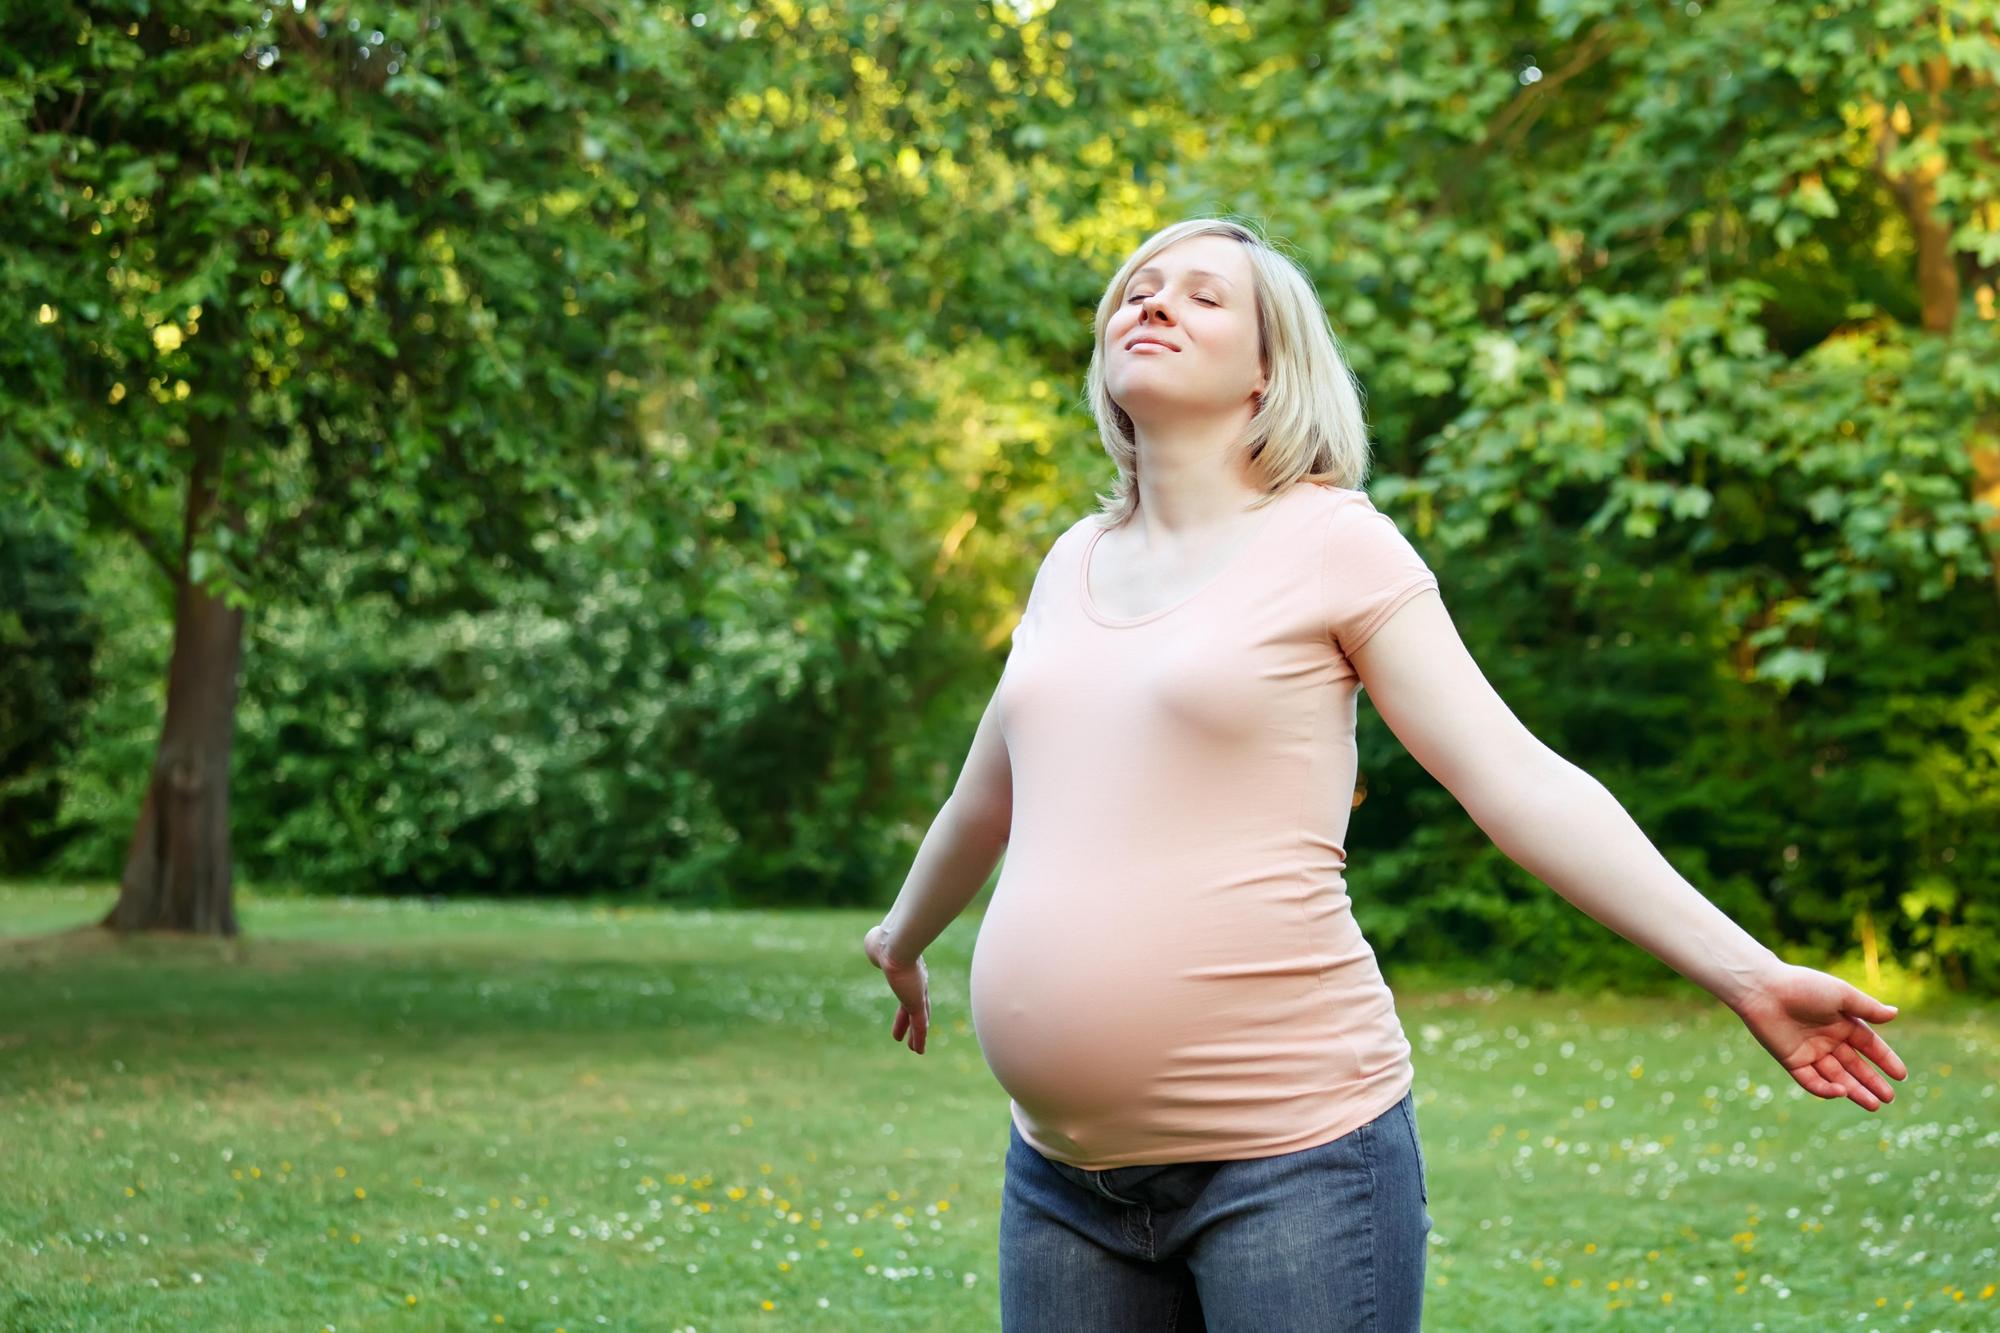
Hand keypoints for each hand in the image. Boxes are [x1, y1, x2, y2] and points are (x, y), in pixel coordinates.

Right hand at [863, 924, 929, 1055]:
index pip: (909, 989)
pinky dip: (919, 1038)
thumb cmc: (884, 941)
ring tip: (915, 1049)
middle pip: (917, 1006)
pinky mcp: (916, 1003)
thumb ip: (876, 942)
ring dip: (916, 1035)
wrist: (893, 945)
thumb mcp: (878, 942)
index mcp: (907, 971)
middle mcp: (916, 983)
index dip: (907, 1000)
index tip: (906, 1010)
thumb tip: (871, 939)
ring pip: (920, 1019)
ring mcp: (917, 993)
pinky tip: (919, 1050)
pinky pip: (920, 1025)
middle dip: (913, 1020)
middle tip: (912, 1031)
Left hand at [1728, 962, 1908, 1110]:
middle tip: (1889, 1099)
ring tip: (1874, 1105)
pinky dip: (1825, 1089)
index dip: (1885, 1060)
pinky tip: (1842, 1092)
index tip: (1901, 1076)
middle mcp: (1828, 1038)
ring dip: (1855, 1091)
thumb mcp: (1841, 995)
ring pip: (1836, 1077)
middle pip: (1855, 1066)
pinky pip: (1811, 1080)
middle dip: (1872, 1082)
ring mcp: (1810, 1051)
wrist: (1763, 990)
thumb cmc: (1804, 987)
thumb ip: (1867, 1008)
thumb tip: (1895, 1013)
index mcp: (1842, 1022)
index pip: (1869, 1045)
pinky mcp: (1792, 1060)